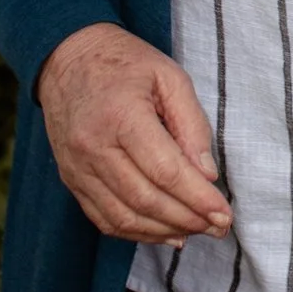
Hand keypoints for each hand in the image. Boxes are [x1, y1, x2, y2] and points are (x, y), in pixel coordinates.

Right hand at [37, 24, 231, 245]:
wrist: (67, 57)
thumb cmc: (125, 63)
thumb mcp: (169, 76)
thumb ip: (192, 124)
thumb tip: (207, 175)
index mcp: (121, 116)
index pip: (165, 171)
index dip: (198, 198)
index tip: (225, 214)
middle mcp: (93, 147)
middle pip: (145, 200)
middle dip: (188, 219)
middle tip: (218, 227)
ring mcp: (78, 168)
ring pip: (124, 218)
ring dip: (165, 231)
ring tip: (197, 230)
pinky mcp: (71, 179)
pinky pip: (104, 219)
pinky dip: (137, 233)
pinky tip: (165, 232)